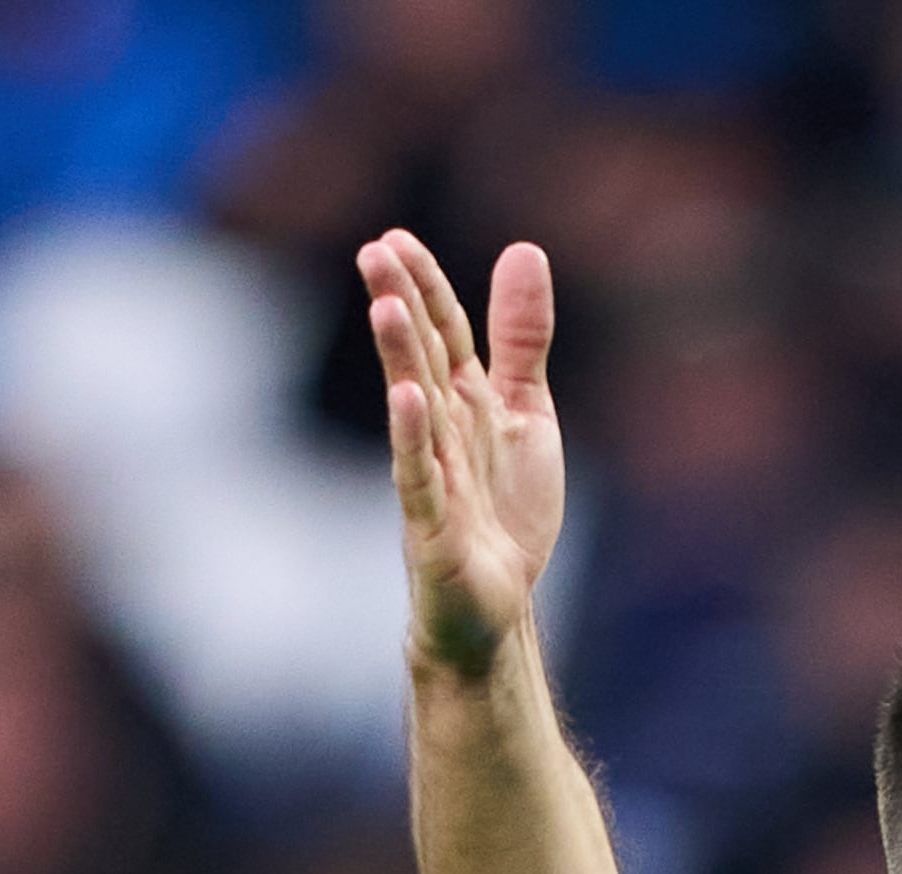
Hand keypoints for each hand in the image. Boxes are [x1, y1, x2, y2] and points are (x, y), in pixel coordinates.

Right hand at [362, 229, 563, 681]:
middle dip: (402, 306)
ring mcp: (434, 479)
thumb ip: (520, 340)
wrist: (496, 609)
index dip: (425, 287)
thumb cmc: (504, 513)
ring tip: (387, 306)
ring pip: (415, 410)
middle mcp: (442, 433)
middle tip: (375, 251)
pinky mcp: (432, 528)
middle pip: (422, 361)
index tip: (395, 237)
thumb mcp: (526, 413)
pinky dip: (414, 440)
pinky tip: (407, 399)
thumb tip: (523, 249)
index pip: (444, 334)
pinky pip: (420, 478)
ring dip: (401, 360)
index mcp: (464, 403)